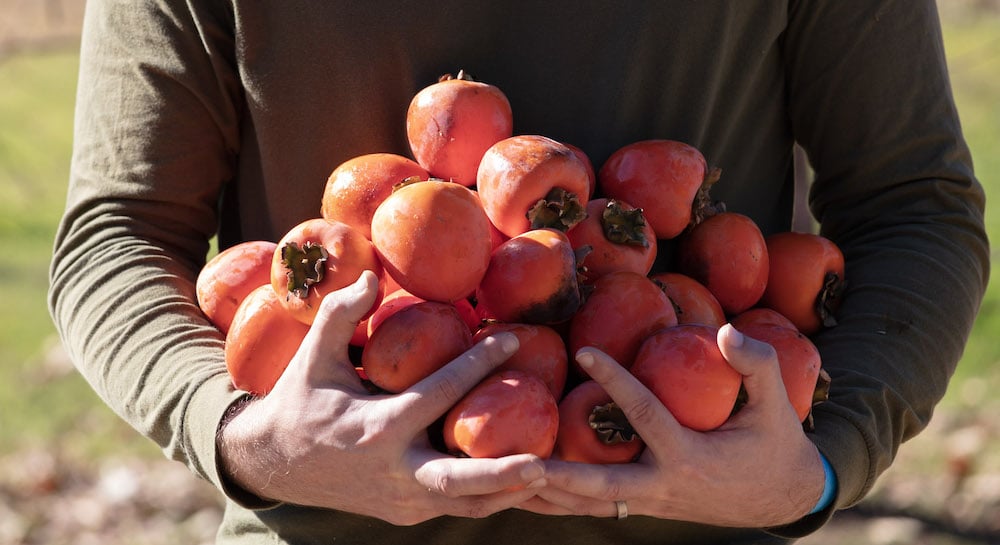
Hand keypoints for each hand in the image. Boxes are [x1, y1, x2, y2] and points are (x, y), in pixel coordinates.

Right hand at [217, 271, 545, 524]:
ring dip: (505, 491)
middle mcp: (392, 470)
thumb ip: (340, 313)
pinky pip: (455, 508)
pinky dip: (487, 499)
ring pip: (463, 504)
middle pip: (456, 479)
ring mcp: (400, 500)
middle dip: (501, 472)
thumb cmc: (299, 401)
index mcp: (375, 427)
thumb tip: (371, 277)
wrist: (274, 463)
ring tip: (547, 471)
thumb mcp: (312, 356)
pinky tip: (518, 481)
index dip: (478, 364)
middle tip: (543, 460)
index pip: (439, 392)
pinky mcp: (404, 514)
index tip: (513, 341)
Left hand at [520, 324, 824, 526]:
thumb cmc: (776, 443)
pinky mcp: (644, 505)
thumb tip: (724, 329)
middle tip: (517, 456)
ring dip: (547, 495)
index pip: (644, 416)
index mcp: (691, 458)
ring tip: (502, 477)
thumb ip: (757, 364)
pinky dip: (561, 501)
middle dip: (559, 473)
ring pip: (590, 503)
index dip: (615, 382)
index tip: (583, 351)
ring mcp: (651, 502)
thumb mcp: (777, 404)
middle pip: (600, 484)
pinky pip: (595, 506)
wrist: (782, 498)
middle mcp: (664, 486)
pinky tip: (526, 491)